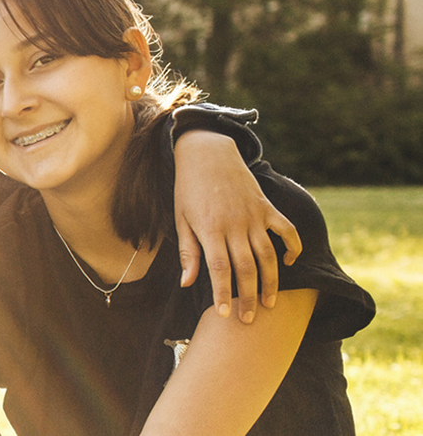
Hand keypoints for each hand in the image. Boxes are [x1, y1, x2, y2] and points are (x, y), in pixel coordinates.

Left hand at [174, 131, 301, 324]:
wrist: (207, 153)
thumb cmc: (188, 190)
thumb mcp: (181, 219)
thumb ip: (188, 252)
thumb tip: (188, 283)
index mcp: (209, 229)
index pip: (218, 268)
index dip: (222, 293)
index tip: (225, 314)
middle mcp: (234, 224)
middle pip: (246, 267)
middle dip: (248, 296)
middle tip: (248, 320)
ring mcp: (254, 215)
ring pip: (268, 254)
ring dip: (271, 281)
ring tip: (269, 304)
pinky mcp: (267, 207)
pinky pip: (286, 230)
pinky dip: (292, 247)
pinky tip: (290, 263)